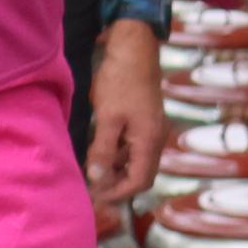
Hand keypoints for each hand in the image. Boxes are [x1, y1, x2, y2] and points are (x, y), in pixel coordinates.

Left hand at [85, 24, 167, 206]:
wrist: (134, 49)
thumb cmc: (121, 81)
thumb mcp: (108, 117)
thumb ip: (102, 150)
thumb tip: (96, 178)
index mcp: (150, 141)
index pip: (139, 181)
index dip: (118, 193)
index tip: (94, 198)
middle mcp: (156, 139)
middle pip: (141, 175)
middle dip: (118, 186)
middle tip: (92, 190)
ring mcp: (152, 130)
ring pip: (136, 162)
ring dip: (116, 171)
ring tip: (91, 174)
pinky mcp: (144, 122)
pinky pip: (133, 148)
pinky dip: (118, 156)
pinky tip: (99, 154)